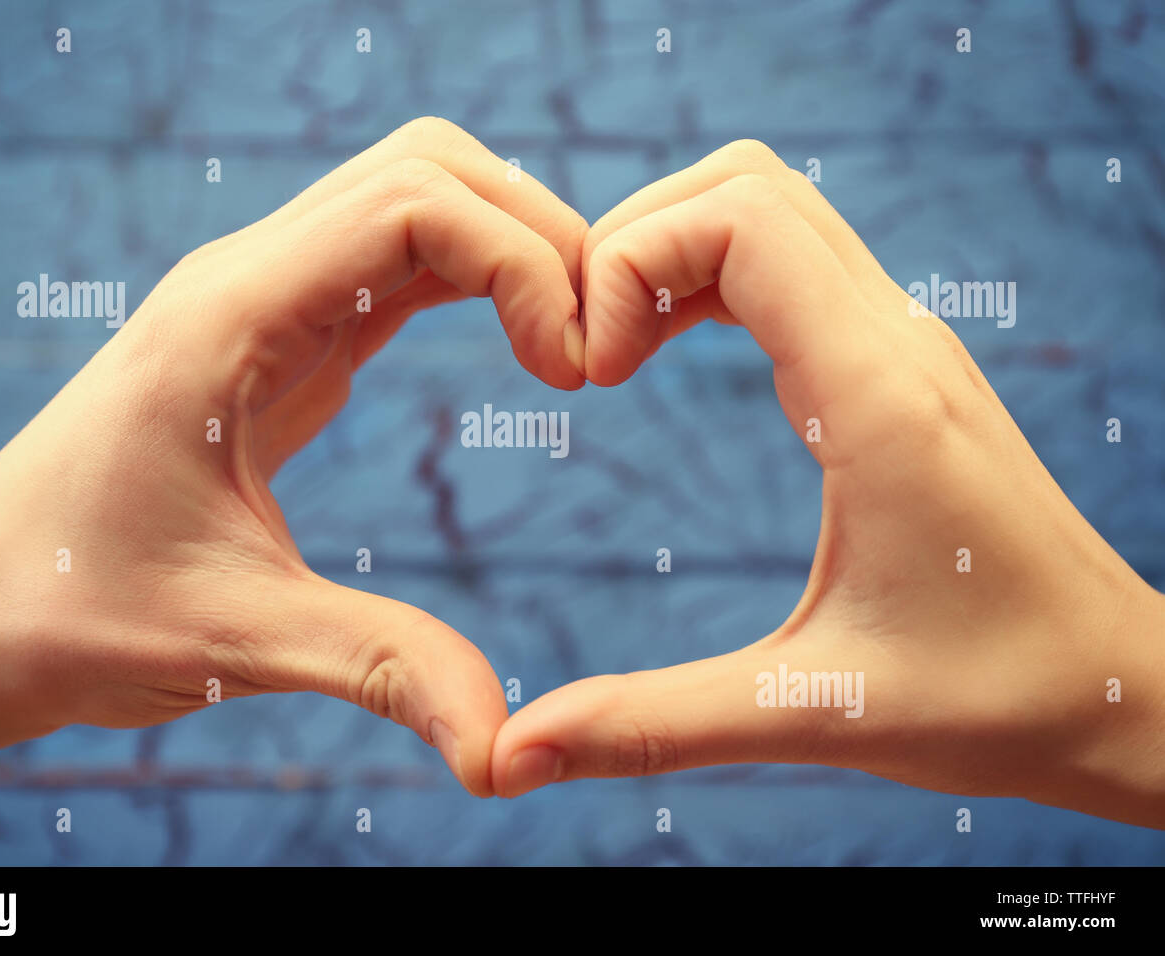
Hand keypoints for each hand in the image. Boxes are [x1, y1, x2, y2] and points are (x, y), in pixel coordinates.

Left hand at [0, 117, 587, 817]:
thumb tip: (505, 751)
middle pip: (425, 168)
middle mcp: (246, 280)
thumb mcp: (235, 640)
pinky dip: (470, 281)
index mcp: (232, 318)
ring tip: (567, 349)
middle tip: (593, 347)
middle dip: (534, 231)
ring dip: (506, 248)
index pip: (413, 204)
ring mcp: (261, 301)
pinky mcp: (276, 341)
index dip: (523, 262)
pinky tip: (514, 349)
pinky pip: (389, 264)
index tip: (573, 376)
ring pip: (411, 199)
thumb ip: (382, 670)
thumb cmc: (74, 613)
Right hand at [490, 140, 1164, 828]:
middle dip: (634, 241)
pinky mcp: (899, 369)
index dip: (630, 261)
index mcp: (876, 398)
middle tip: (585, 355)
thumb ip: (651, 725)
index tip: (590, 374)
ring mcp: (904, 345)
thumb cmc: (995, 700)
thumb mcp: (811, 714)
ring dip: (671, 252)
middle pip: (745, 185)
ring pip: (771, 211)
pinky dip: (708, 280)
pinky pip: (791, 267)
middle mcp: (896, 342)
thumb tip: (514, 756)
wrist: (1125, 691)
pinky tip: (666, 355)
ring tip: (612, 353)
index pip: (739, 220)